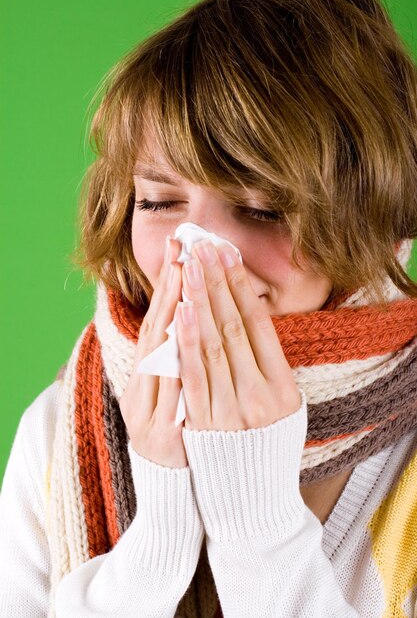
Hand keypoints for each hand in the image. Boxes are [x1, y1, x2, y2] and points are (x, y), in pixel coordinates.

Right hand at [119, 237, 187, 467]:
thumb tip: (192, 317)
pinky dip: (175, 359)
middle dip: (171, 285)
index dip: (169, 284)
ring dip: (173, 311)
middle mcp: (140, 388)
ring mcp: (147, 410)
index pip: (158, 320)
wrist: (169, 496)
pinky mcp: (159, 434)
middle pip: (156, 328)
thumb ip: (176, 361)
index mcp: (145, 378)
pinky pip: (169, 390)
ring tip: (184, 274)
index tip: (181, 248)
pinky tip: (182, 329)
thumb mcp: (171, 398)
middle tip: (182, 246)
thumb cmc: (176, 438)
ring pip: (158, 353)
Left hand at [176, 239, 300, 430]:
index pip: (259, 325)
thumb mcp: (284, 407)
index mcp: (283, 388)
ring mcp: (231, 410)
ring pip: (213, 345)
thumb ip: (270, 368)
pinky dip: (186, 342)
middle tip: (204, 246)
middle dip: (217, 283)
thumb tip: (249, 319)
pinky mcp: (204, 424)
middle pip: (234, 327)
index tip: (228, 255)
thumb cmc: (267, 446)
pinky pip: (193, 377)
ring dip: (200, 301)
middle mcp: (259, 396)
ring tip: (190, 265)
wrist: (251, 500)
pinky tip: (181, 312)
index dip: (242, 287)